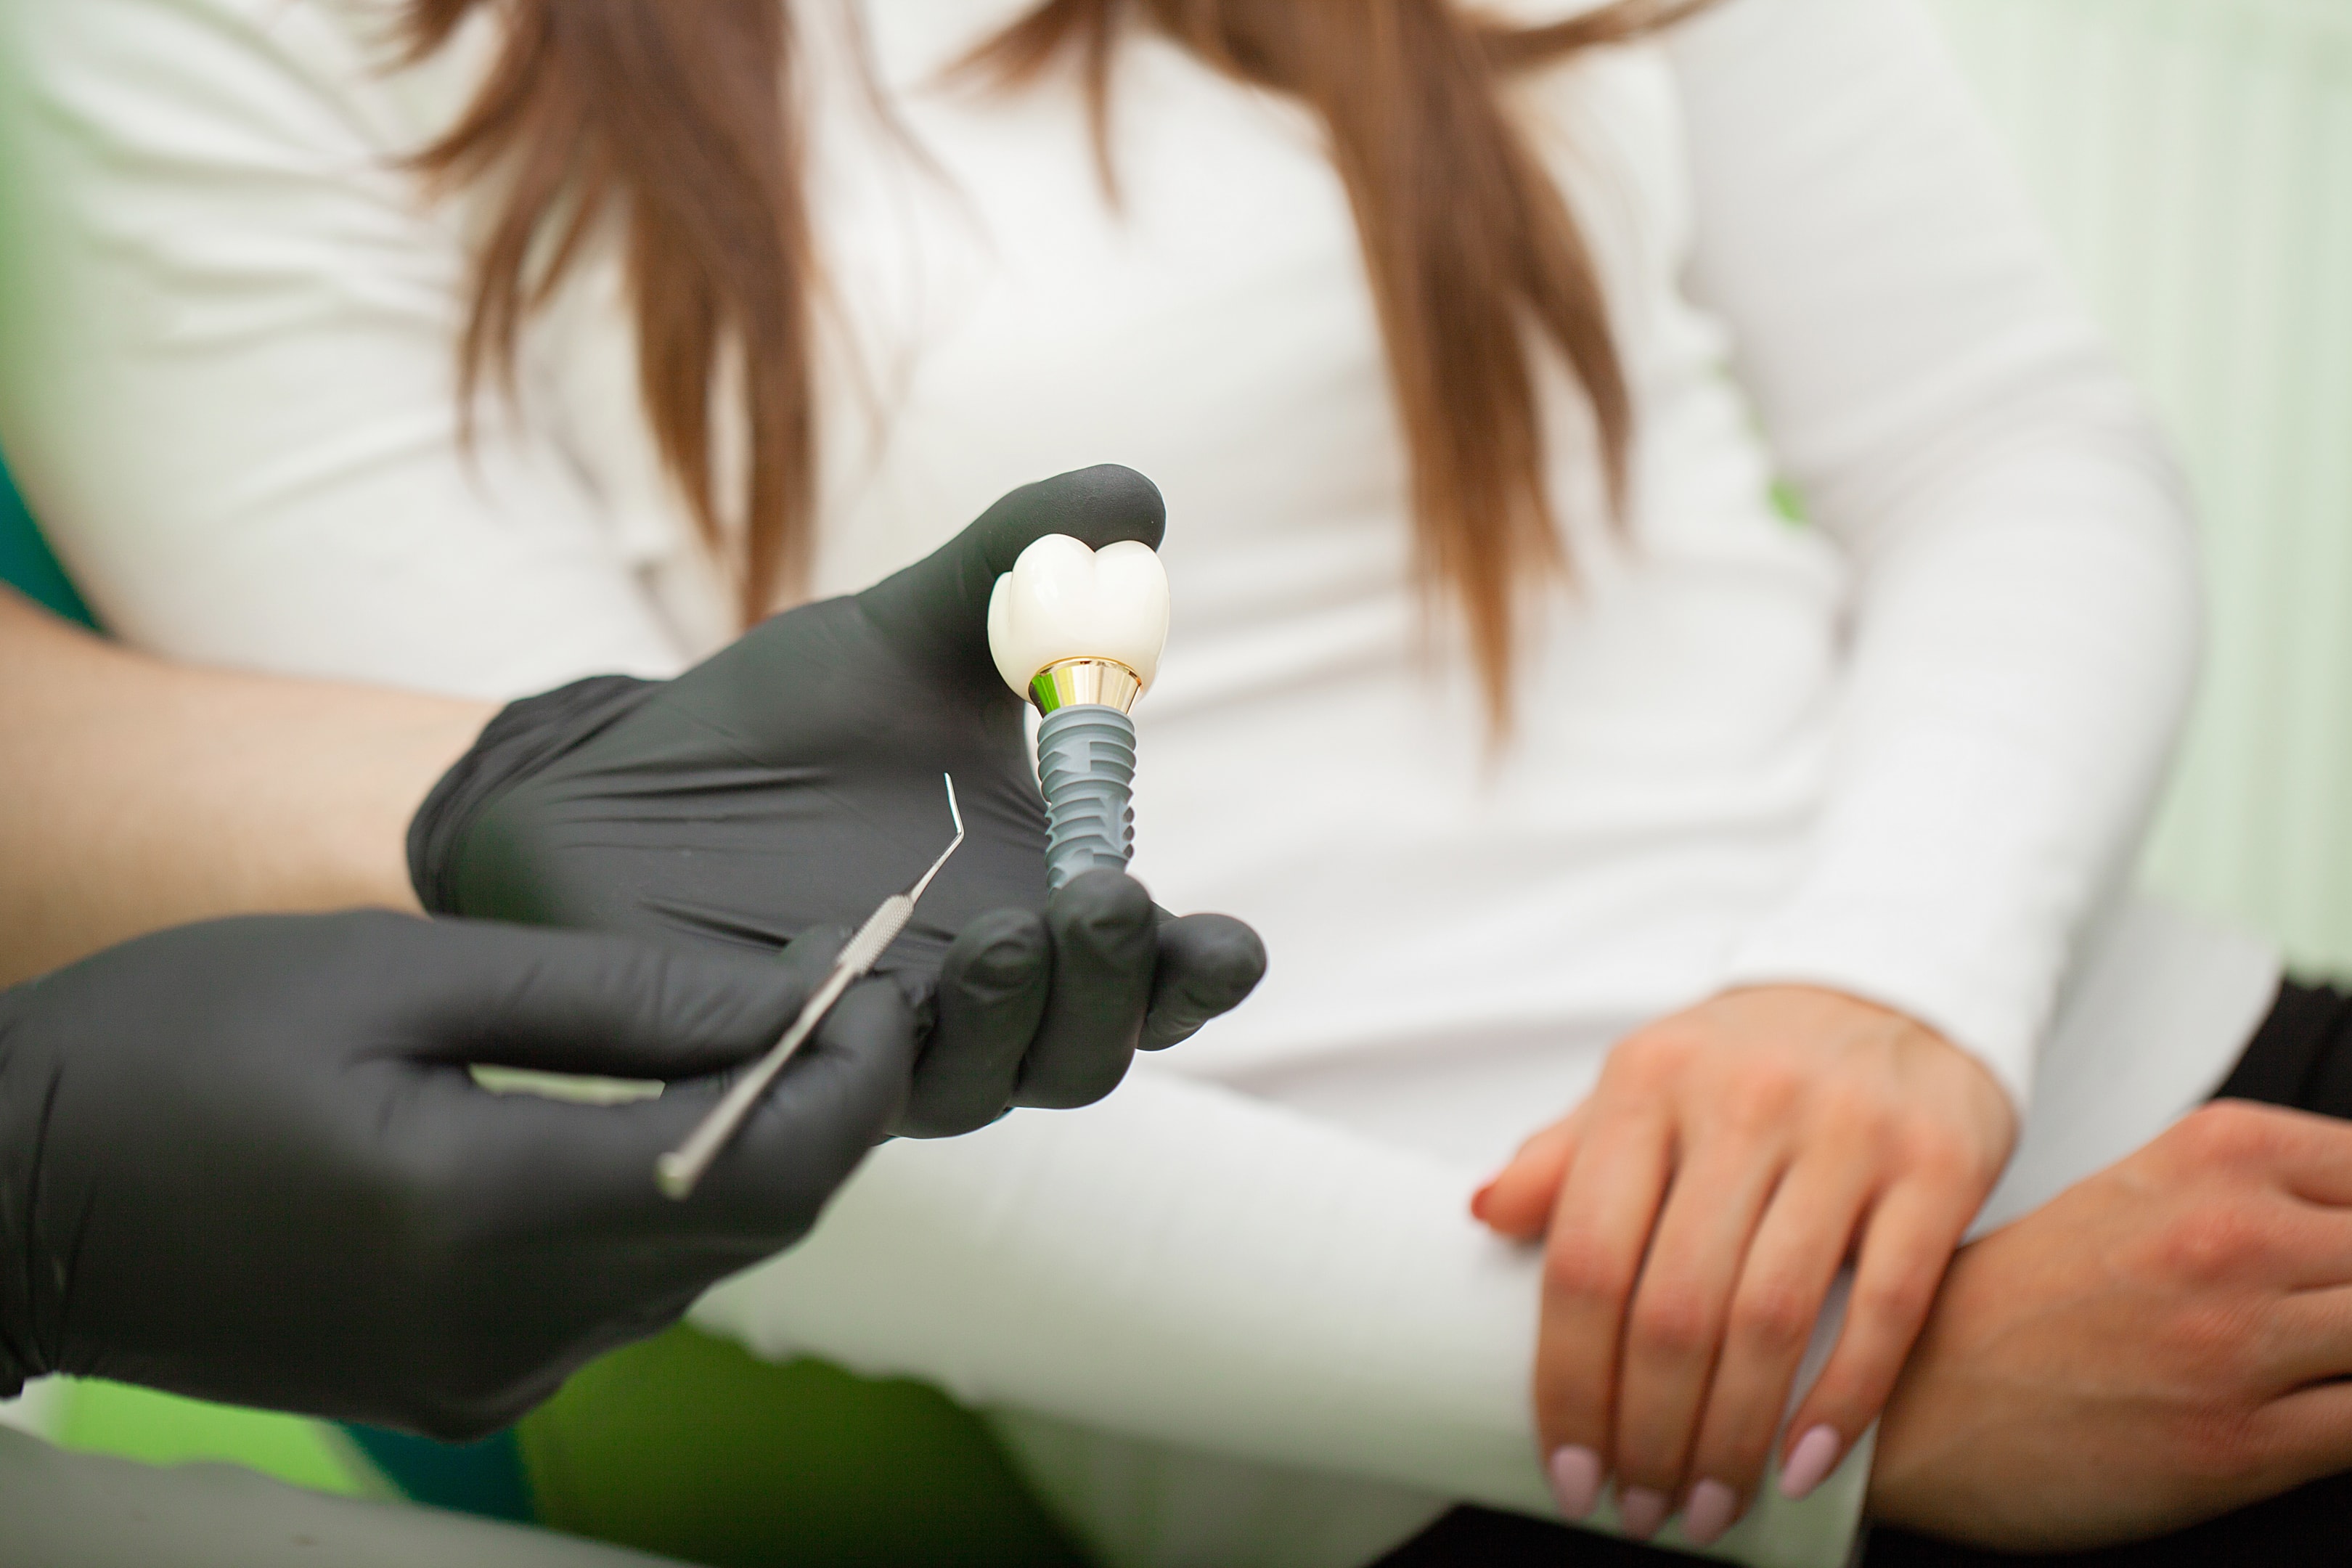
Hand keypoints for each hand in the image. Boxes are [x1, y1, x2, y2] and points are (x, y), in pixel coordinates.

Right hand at [0, 911, 913, 1436]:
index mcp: (477, 1220)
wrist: (11, 1192)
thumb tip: (785, 997)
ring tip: (775, 1032)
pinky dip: (677, 1204)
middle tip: (851, 989)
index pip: (755, 1172)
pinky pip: (623, 1297)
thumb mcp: (397, 974)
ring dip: (759, 1156)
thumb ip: (612, 998)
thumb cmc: (180, 1043)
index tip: (889, 980)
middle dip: (827, 1109)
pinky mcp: (457, 1386)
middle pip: (748, 1230)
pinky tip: (670, 1112)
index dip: (853, 1077)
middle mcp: (498, 1334)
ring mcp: (479, 1378)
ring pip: (698, 1268)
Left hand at [409, 465, 1265, 1137]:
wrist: (623, 780)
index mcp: (1045, 922)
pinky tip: (827, 964)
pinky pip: (821, 1091)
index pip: (1156, 982)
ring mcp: (878, 1056)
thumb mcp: (910, 628)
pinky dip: (844, 1046)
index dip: (1200, 975)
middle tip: (1104, 903)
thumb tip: (1134, 501)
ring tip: (1001, 934)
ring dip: (1003, 1022)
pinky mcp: (768, 1068)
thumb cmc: (791, 724)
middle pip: (1083, 1056)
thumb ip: (1021, 562)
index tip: (1230, 941)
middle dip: (1108, 990)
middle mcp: (980, 1011)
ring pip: (974, 1088)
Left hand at [1474, 984, 2014, 1544]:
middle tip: (1641, 1506)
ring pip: (1770, 1319)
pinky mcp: (1936, 1165)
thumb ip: (1567, 1156)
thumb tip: (1483, 1214)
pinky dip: (1843, 1402)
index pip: (1586, 1259)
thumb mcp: (1645, 1082)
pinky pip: (1885, 1308)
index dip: (1571, 1380)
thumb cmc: (1745, 1061)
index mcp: (1647, 1083)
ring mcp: (1844, 1133)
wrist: (1896, 981)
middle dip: (1650, 1432)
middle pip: (1674, 1307)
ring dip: (1733, 1437)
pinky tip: (1806, 1466)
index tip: (1568, 1466)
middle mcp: (1742, 1102)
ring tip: (1712, 1506)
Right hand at [1871, 1099, 2351, 1549]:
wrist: (1914, 1400)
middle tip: (2324, 1316)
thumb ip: (2267, 1196)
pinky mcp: (2240, 1446)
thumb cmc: (2021, 1306)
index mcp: (2215, 1152)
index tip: (2343, 1259)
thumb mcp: (2142, 1197)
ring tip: (2319, 1362)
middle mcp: (2233, 1233)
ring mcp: (2238, 1340)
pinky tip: (2317, 1414)